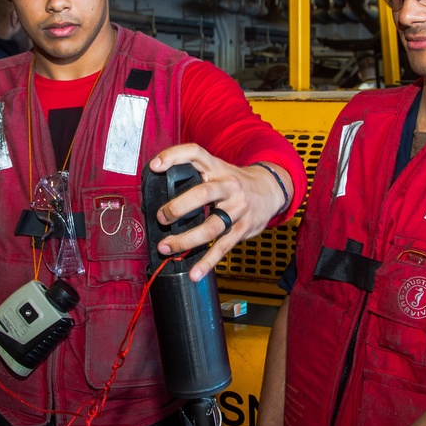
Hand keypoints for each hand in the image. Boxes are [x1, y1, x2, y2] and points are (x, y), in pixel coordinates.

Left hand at [148, 144, 290, 280]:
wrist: (271, 189)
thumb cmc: (236, 182)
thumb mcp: (218, 169)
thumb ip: (195, 175)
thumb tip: (158, 188)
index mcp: (217, 168)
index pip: (195, 153)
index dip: (174, 156)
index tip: (155, 166)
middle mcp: (228, 186)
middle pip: (203, 194)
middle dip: (179, 207)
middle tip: (162, 217)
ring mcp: (238, 208)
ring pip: (212, 226)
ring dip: (187, 239)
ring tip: (167, 248)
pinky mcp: (243, 228)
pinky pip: (223, 247)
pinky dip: (207, 262)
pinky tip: (195, 272)